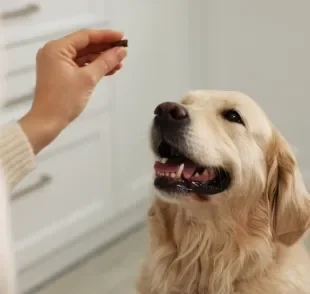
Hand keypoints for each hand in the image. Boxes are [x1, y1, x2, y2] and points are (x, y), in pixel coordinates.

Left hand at [19, 29, 126, 153]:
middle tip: (123, 50)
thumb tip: (121, 51)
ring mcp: (57, 64)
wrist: (48, 122)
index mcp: (57, 48)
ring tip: (119, 63)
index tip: (122, 37)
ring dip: (101, 60)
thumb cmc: (64, 100)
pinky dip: (93, 68)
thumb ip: (105, 62)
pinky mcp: (60, 74)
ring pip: (83, 57)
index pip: (85, 36)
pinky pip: (80, 66)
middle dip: (104, 49)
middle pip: (85, 46)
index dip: (105, 36)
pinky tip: (109, 70)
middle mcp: (55, 52)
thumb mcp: (88, 79)